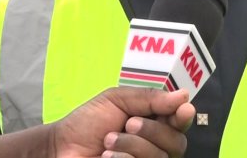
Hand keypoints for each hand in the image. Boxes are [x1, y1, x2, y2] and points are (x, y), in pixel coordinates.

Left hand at [52, 87, 194, 157]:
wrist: (61, 146)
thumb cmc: (87, 122)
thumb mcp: (117, 99)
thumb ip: (149, 97)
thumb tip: (184, 96)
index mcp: (154, 122)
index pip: (180, 122)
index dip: (185, 116)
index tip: (182, 110)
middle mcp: (155, 145)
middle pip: (177, 142)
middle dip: (153, 130)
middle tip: (129, 123)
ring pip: (160, 157)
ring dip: (132, 145)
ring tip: (108, 140)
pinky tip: (106, 157)